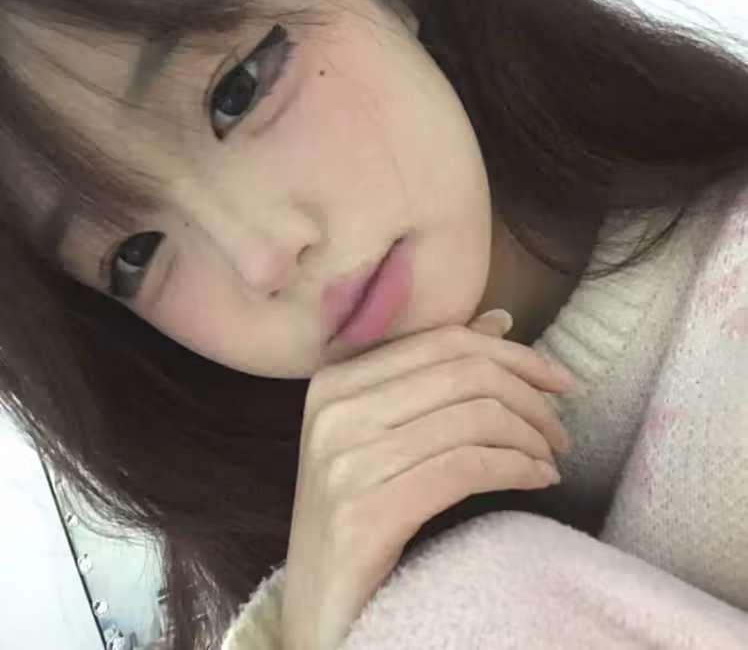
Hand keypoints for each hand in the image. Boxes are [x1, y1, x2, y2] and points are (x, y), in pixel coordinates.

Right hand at [281, 309, 573, 649]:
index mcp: (334, 382)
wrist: (318, 605)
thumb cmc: (356, 514)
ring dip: (530, 437)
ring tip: (549, 459)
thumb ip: (433, 374)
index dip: (514, 355)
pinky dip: (517, 468)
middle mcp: (334, 412)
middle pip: (464, 374)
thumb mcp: (381, 435)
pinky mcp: (365, 515)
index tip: (558, 380)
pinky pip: (467, 467)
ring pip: (473, 418)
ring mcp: (345, 462)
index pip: (443, 342)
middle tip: (559, 430)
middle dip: (531, 398)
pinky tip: (538, 480)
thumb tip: (497, 321)